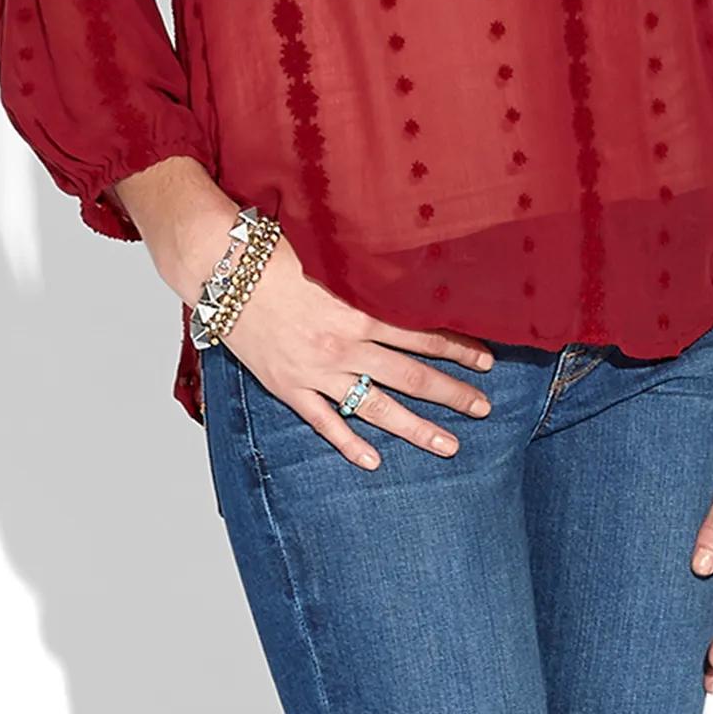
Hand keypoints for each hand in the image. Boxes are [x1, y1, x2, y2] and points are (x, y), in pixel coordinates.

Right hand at [216, 234, 494, 468]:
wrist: (225, 271)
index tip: (487, 359)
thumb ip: (368, 270)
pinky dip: (349, 444)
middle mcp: (344, 345)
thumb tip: (409, 268)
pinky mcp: (289, 387)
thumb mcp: (331, 255)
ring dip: (416, 428)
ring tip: (450, 445)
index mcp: (358, 309)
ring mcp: (316, 371)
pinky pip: (325, 423)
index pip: (422, 333)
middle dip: (451, 393)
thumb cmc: (277, 252)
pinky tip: (374, 461)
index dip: (458, 347)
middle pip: (410, 375)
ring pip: (377, 407)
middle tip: (483, 408)